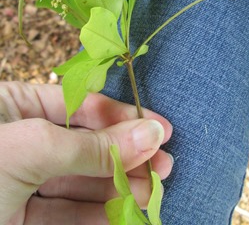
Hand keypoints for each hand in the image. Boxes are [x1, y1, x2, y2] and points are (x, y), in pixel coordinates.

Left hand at [0, 82, 172, 224]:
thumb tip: (150, 132)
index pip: (80, 105)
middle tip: (164, 164)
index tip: (161, 127)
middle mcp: (19, 142)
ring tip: (154, 190)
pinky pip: (66, 216)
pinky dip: (98, 216)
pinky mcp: (20, 222)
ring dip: (118, 187)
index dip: (122, 115)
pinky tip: (126, 213)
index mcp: (14, 107)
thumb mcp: (32, 148)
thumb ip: (93, 145)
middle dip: (126, 154)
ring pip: (79, 183)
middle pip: (85, 144)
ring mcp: (19, 185)